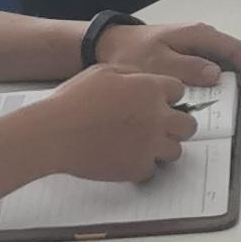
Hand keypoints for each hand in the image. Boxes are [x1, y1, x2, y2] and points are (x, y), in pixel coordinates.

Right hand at [32, 66, 194, 183]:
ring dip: (162, 148)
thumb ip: (132, 73)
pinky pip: (152, 169)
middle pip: (188, 124)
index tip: (158, 104)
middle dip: (175, 125)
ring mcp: (149, 144)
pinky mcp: (137, 167)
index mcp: (151, 89)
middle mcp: (157, 116)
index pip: (180, 91)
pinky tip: (127, 159)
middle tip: (160, 128)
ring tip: (143, 146)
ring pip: (175, 150)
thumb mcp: (103, 72)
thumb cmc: (72, 102)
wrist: (51, 134)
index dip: (167, 97)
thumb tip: (145, 79)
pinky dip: (142, 166)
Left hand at [93, 19, 240, 97]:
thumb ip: (187, 67)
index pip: (237, 50)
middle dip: (237, 80)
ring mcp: (195, 45)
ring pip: (220, 63)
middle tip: (232, 105)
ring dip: (224, 83)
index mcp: (200, 35)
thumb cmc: (132, 51)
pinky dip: (210, 83)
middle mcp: (202, 37)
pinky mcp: (186, 54)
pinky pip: (206, 67)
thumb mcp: (157, 62)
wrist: (108, 44)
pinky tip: (199, 98)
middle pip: (232, 57)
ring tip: (216, 105)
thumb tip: (216, 73)